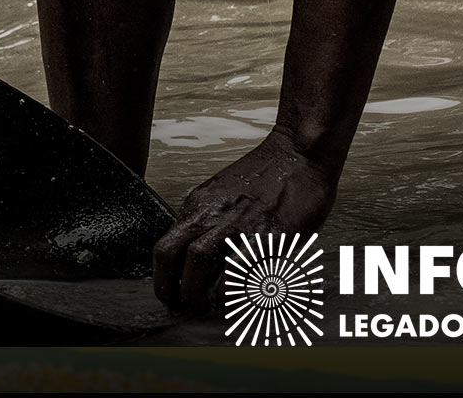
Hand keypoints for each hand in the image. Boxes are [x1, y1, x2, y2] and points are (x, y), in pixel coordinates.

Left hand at [153, 132, 338, 315]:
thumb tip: (197, 251)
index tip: (171, 294)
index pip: (165, 247)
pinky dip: (234, 289)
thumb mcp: (222, 193)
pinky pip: (241, 267)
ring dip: (200, 293)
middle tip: (185, 308)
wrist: (299, 153)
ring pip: (200, 261)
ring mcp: (238, 223)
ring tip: (207, 308)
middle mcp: (212, 213)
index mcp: (199, 205)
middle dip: (176, 291)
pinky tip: (237, 298)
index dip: (163, 277)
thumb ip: (207, 219)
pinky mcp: (266, 233)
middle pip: (176, 256)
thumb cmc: (267, 175)